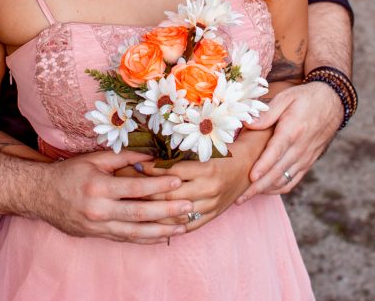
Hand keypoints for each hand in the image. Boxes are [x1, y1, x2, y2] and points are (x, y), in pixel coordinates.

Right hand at [32, 150, 192, 244]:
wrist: (40, 195)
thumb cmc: (69, 173)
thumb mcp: (93, 159)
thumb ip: (122, 158)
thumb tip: (151, 155)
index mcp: (98, 187)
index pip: (135, 188)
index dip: (158, 186)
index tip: (178, 181)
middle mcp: (99, 210)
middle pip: (139, 214)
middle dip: (167, 212)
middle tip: (189, 208)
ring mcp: (98, 227)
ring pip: (135, 233)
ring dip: (161, 231)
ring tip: (182, 227)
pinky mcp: (97, 236)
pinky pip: (126, 239)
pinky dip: (146, 239)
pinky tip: (162, 237)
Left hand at [141, 129, 267, 230]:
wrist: (249, 167)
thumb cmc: (224, 153)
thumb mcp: (206, 149)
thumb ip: (181, 153)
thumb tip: (148, 152)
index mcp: (207, 169)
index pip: (171, 172)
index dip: (150, 169)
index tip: (132, 164)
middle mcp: (209, 189)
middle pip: (169, 193)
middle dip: (144, 189)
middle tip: (125, 185)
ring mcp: (211, 205)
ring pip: (175, 212)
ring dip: (152, 209)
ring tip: (132, 205)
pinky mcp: (212, 216)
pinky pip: (187, 225)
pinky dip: (169, 226)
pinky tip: (152, 223)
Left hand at [237, 82, 342, 202]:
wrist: (333, 103)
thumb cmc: (306, 98)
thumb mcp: (286, 97)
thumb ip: (267, 113)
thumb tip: (248, 124)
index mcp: (293, 131)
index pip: (276, 152)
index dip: (263, 166)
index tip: (251, 177)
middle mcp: (300, 148)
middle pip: (277, 172)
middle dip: (258, 187)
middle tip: (239, 198)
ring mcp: (305, 158)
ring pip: (284, 180)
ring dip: (265, 190)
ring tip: (246, 197)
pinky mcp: (308, 162)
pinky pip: (293, 181)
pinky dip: (278, 188)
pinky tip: (264, 190)